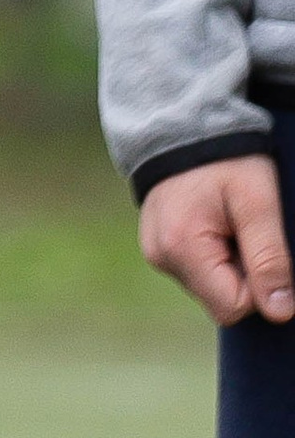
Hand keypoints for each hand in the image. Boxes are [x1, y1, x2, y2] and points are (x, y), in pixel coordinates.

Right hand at [141, 154, 293, 325]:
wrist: (186, 125)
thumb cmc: (227, 160)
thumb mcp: (258, 202)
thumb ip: (269, 258)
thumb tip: (281, 312)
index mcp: (180, 247)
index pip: (233, 306)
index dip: (259, 284)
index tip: (259, 242)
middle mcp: (160, 257)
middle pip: (221, 301)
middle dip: (244, 275)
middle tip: (245, 230)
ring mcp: (156, 254)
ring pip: (211, 289)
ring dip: (230, 265)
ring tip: (228, 222)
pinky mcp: (158, 248)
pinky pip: (197, 272)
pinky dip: (214, 256)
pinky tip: (215, 225)